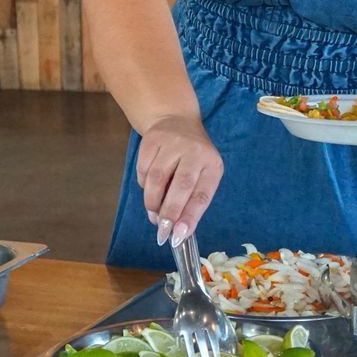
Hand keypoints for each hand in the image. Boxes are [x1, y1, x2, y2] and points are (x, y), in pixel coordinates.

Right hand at [136, 115, 222, 245]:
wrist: (177, 120)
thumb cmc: (192, 158)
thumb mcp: (201, 175)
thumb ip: (191, 200)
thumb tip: (175, 230)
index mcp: (212, 165)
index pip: (202, 195)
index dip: (190, 217)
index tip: (178, 236)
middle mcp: (195, 152)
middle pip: (180, 187)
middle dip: (169, 213)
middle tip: (162, 232)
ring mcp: (173, 143)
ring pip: (157, 179)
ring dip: (153, 202)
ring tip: (153, 214)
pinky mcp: (153, 139)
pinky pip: (144, 170)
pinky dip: (144, 185)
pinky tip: (149, 188)